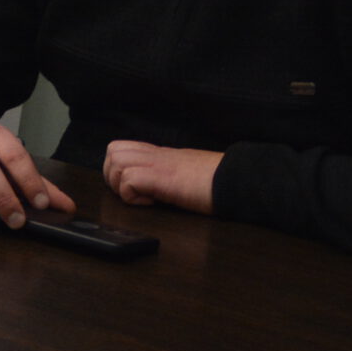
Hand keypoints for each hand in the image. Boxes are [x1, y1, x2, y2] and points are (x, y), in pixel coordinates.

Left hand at [102, 140, 221, 214]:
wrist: (237, 179)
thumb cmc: (218, 180)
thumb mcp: (186, 172)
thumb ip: (168, 173)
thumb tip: (154, 187)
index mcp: (161, 154)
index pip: (124, 148)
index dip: (120, 168)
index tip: (135, 187)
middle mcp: (157, 155)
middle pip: (113, 150)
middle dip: (114, 175)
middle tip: (133, 193)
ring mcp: (159, 165)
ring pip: (117, 162)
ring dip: (122, 184)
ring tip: (142, 197)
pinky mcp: (163, 179)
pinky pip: (130, 181)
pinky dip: (133, 195)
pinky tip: (153, 202)